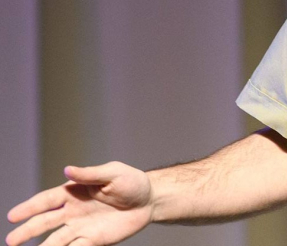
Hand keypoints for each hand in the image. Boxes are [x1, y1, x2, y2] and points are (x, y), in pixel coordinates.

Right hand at [6, 162, 152, 245]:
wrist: (150, 201)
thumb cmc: (132, 182)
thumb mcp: (113, 173)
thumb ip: (90, 174)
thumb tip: (67, 169)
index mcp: (75, 192)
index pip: (47, 200)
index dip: (29, 208)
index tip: (13, 216)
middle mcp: (73, 211)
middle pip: (45, 222)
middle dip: (27, 231)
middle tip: (11, 241)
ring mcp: (82, 227)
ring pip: (56, 240)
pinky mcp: (93, 240)